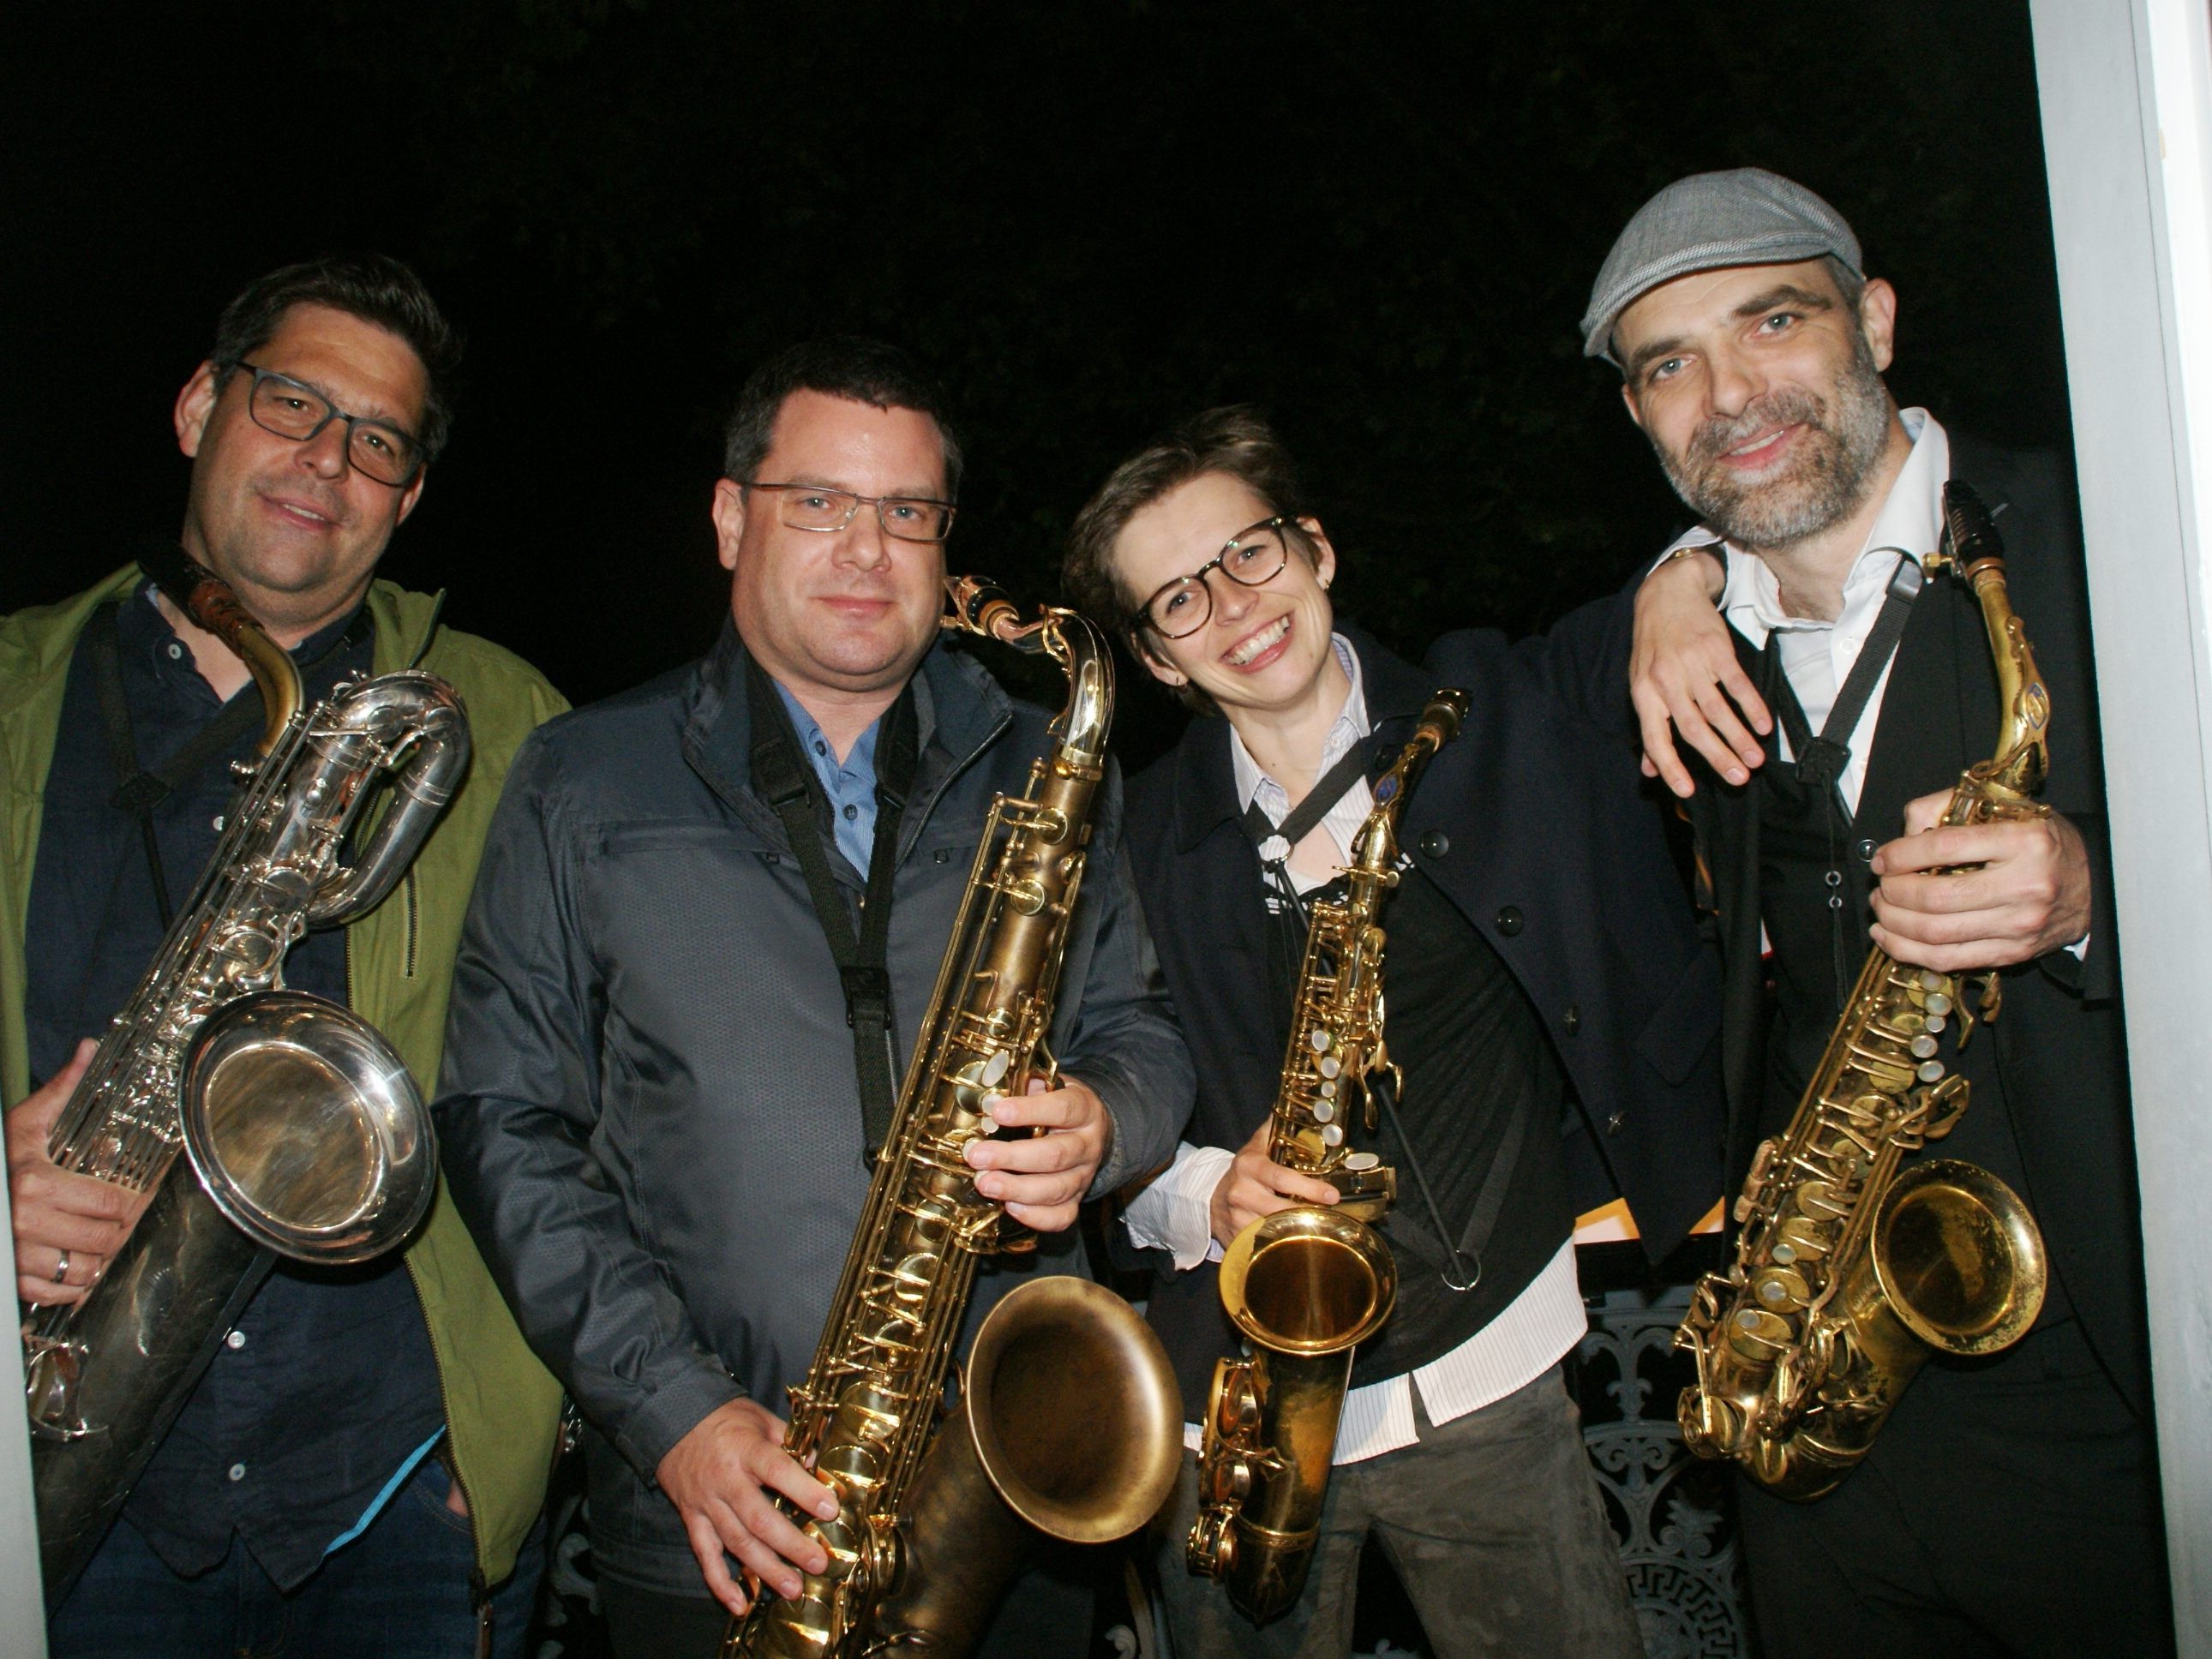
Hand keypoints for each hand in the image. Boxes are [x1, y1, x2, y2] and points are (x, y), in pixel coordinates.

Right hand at [7, 1040, 143, 1305]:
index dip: (134, 1202)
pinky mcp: (12, 1281)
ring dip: (100, 1257)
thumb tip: (90, 1050)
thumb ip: (61, 1090)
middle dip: (120, 1229)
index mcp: (36, 1184)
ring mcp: (17, 1257)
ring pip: (87, 1270)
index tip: (139, 1196)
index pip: (112, 1204)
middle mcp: (26, 1223)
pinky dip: (75, 1284)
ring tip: (99, 1239)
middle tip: (121, 1218)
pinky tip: (75, 1263)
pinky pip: (61, 1294)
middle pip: (105, 1239)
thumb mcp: (24, 1124)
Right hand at [656, 1397, 839, 1616]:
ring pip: (736, 1542)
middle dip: (791, 1545)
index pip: (778, 1471)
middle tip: (818, 1563)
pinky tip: (739, 1604)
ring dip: (766, 1569)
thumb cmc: (724, 1419)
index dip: (804, 1491)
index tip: (830, 1509)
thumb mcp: (760, 1418)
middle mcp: (726, 1480)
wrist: (672, 1420)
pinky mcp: (692, 1519)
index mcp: (746, 1450)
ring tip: (793, 1589)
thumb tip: (818, 1463)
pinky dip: (720, 1583)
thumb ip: (789, 1441)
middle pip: (759, 1518)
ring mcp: (706, 1503)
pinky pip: (704, 1555)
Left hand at [964, 1075, 1112, 1231]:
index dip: (1030, 1111)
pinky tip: (1010, 1206)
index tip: (998, 1112)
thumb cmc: (1058, 1105)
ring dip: (1016, 1188)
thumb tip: (988, 1095)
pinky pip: (1061, 1216)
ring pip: (1057, 1188)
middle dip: (1012, 1158)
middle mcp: (1088, 1144)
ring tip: (985, 1183)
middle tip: (977, 1156)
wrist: (1089, 1129)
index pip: (1063, 1109)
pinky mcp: (1077, 1200)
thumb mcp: (1048, 1085)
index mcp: (1085, 1109)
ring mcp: (1084, 1175)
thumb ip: (1024, 1086)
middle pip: (1056, 1155)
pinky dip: (1035, 1215)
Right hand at [1208, 1119, 1339, 1251]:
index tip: (1332, 1194)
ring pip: (1274, 1229)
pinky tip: (1295, 1242)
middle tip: (1330, 1216)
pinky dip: (1282, 1244)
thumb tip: (1292, 1107)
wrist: (1209, 1198)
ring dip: (1298, 1231)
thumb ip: (1273, 1130)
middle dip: (1309, 1214)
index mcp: (1249, 1166)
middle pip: (1281, 1209)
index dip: (1309, 1187)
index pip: (1281, 1178)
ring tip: (1318, 1229)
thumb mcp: (1254, 1148)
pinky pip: (1264, 1244)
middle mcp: (1241, 1192)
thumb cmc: (1242, 1172)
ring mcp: (1237, 1217)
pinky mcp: (1236, 1238)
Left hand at [1630, 548, 1770, 797]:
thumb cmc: (1653, 646)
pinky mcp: (1716, 650)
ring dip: (1739, 738)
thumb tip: (1650, 770)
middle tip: (1739, 780)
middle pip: (1693, 729)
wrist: (1667, 594)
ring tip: (1756, 759)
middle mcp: (1665, 682)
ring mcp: (1691, 665)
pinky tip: (1764, 725)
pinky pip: (1737, 685)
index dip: (1670, 766)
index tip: (1687, 791)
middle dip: (1717, 758)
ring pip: (1717, 710)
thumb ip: (1649, 725)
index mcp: (1643, 694)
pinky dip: (1752, 707)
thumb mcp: (1641, 682)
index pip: (1655, 738)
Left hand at [1868, 791, 2092, 969]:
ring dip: (1894, 922)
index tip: (1883, 858)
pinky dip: (1908, 951)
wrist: (2095, 885)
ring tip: (1882, 908)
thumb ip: (1949, 806)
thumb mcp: (2006, 809)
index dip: (1901, 854)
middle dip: (1893, 892)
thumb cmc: (2041, 843)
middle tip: (1881, 885)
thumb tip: (1906, 831)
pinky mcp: (2014, 953)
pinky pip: (1949, 960)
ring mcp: (2020, 925)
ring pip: (1936, 933)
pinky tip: (1890, 937)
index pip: (1945, 847)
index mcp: (2025, 841)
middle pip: (1935, 897)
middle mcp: (2026, 886)